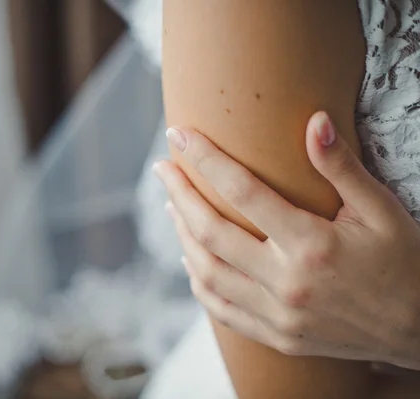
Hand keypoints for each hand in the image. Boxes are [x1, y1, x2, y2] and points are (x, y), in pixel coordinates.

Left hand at [153, 111, 419, 369]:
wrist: (419, 329)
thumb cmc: (404, 262)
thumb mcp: (381, 210)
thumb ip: (341, 168)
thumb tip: (314, 121)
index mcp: (312, 245)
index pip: (243, 191)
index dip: (206, 159)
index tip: (180, 135)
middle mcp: (287, 283)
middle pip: (210, 233)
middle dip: (179, 194)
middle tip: (163, 169)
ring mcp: (278, 315)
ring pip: (207, 273)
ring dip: (182, 236)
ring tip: (172, 207)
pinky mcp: (277, 336)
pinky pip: (221, 309)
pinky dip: (199, 282)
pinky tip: (190, 260)